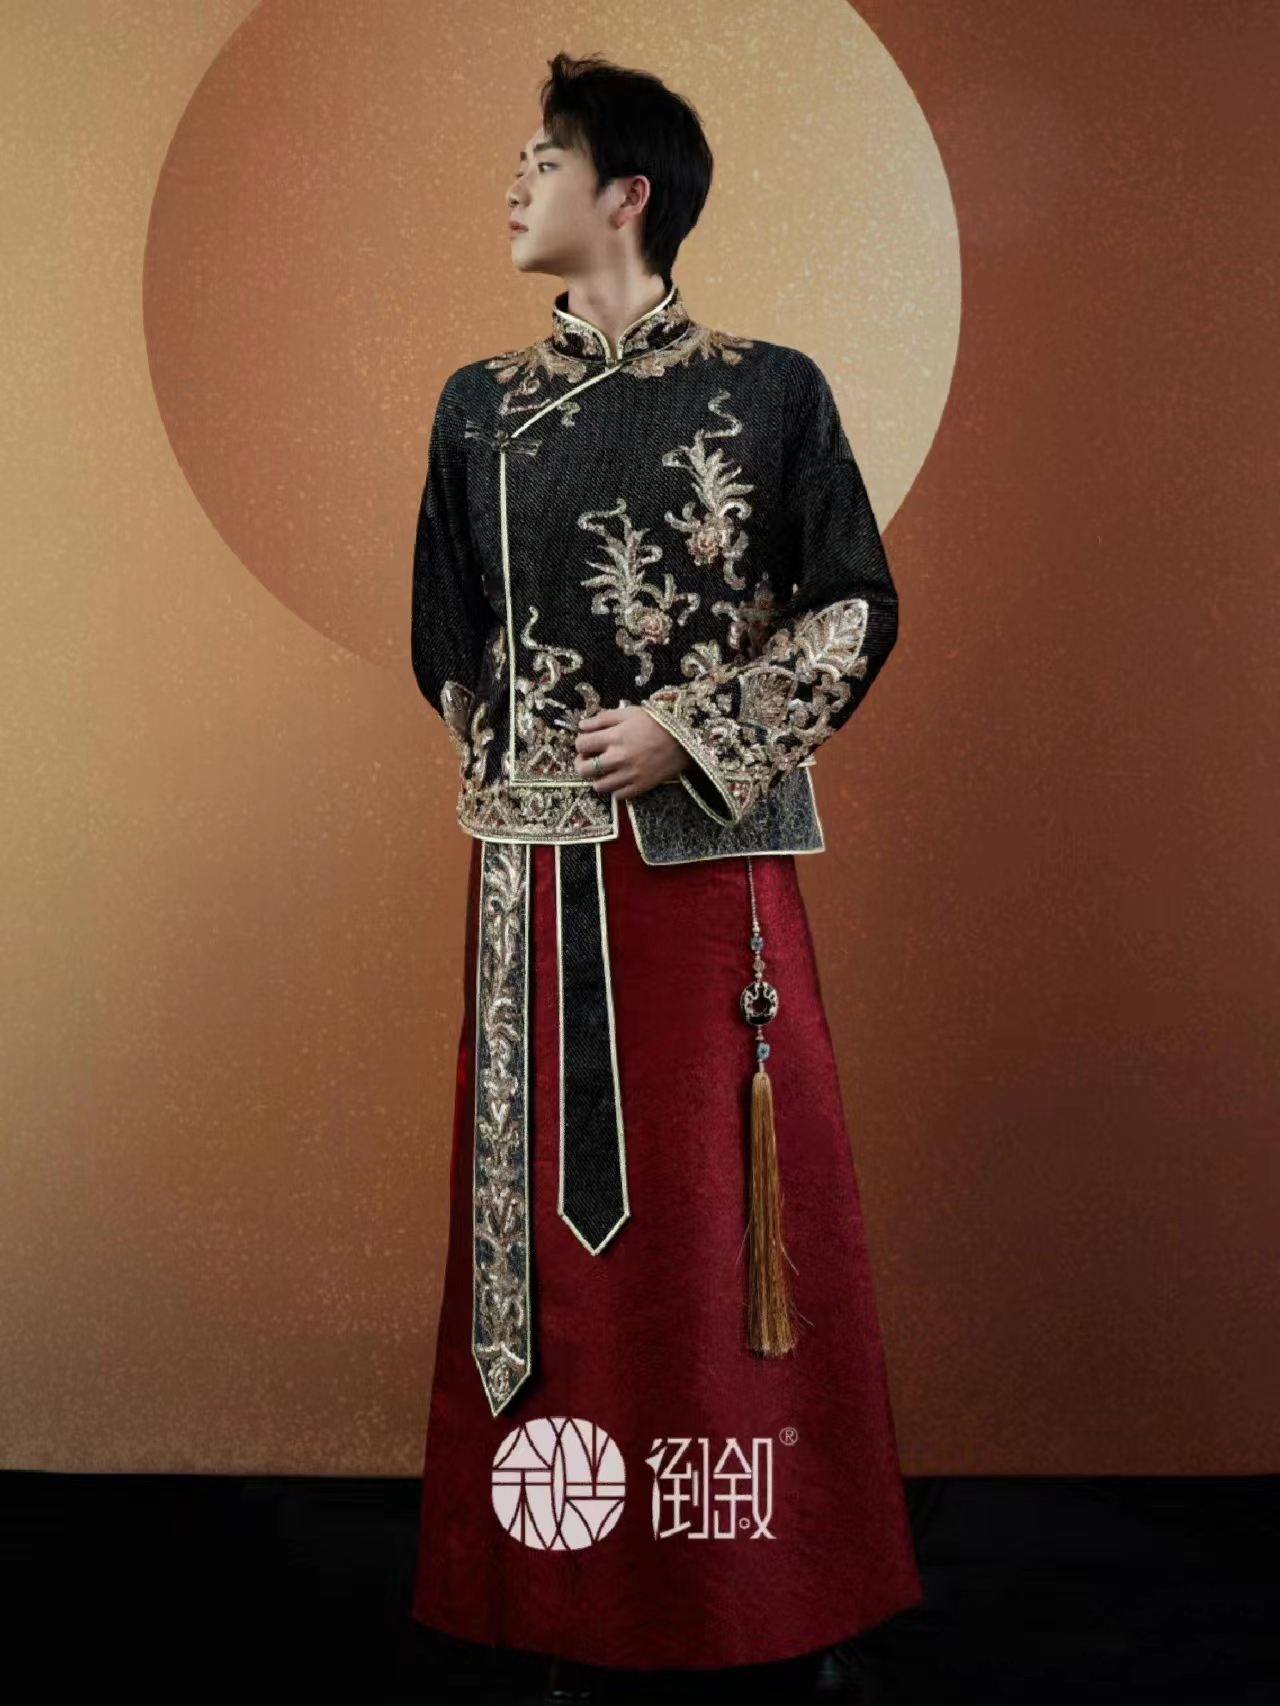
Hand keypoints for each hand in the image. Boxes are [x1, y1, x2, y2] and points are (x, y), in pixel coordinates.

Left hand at [573, 703, 689, 800]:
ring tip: (604, 771)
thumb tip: (581, 726)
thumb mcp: (628, 713)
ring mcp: (629, 775)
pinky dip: (615, 789)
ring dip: (597, 778)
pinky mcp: (640, 787)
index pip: (581, 744)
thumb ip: (602, 718)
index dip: (580, 743)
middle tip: (589, 759)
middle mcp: (618, 758)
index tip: (588, 742)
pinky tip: (620, 778)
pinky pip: (618, 796)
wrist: (683, 740)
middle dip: (581, 764)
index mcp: (614, 737)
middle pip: (584, 769)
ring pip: (598, 786)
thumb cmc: (655, 723)